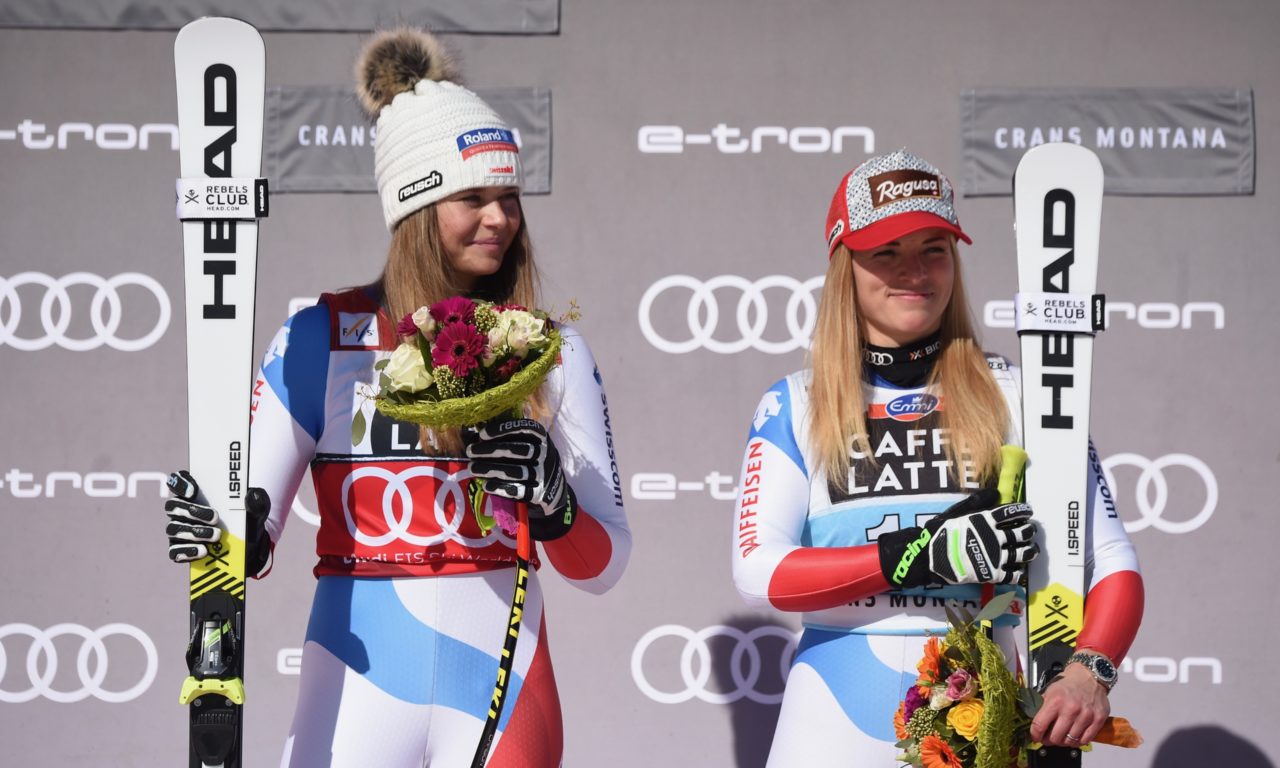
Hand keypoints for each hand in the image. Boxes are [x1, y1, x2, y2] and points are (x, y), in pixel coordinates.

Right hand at [164, 470, 272, 575]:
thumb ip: (256, 501)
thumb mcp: (256, 510)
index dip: (180, 483)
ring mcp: (179, 530)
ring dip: (194, 532)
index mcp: (197, 494)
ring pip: (173, 528)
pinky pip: (175, 551)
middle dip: (193, 511)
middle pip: (173, 506)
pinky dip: (187, 551)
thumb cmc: (246, 521)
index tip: (193, 490)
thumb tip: (254, 495)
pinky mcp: (180, 549)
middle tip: (215, 517)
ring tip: (216, 536)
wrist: (249, 548)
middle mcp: (183, 511)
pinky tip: (203, 551)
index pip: (179, 482)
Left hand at [464, 418, 576, 527]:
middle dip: (491, 450)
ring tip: (472, 469)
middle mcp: (545, 454)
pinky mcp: (538, 493)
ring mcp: (543, 474)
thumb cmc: (533, 461)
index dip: (503, 429)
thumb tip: (480, 433)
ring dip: (491, 469)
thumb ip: (512, 438)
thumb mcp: (531, 444)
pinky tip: (486, 486)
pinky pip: (518, 490)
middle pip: (518, 450)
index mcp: (542, 438)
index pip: (525, 428)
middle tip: (471, 451)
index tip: (482, 434)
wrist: (554, 488)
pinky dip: (501, 488)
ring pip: (516, 471)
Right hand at [878, 488, 1037, 587]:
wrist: (930, 557)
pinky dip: (1019, 572)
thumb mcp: (957, 512)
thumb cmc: (942, 532)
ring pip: (1023, 554)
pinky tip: (1019, 569)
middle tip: (1029, 529)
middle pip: (1022, 532)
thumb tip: (996, 492)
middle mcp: (995, 537)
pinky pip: (1013, 575)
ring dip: (1031, 550)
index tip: (1027, 511)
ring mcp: (996, 557)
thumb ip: (977, 502)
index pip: (1012, 512)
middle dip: (1029, 530)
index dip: (1023, 510)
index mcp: (987, 520)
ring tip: (1031, 549)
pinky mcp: (993, 574)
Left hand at [1029, 662, 1111, 746]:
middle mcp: (1071, 709)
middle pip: (1055, 737)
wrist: (1089, 676)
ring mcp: (1086, 715)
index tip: (1035, 737)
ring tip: (1061, 737)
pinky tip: (1073, 737)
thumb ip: (1041, 707)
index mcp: (1055, 701)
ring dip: (1063, 742)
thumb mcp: (1049, 691)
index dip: (1035, 735)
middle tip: (1048, 738)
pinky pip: (1085, 740)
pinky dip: (1078, 741)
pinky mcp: (1098, 720)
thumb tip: (1032, 722)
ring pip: (1070, 741)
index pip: (1040, 725)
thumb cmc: (1068, 684)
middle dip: (1049, 740)